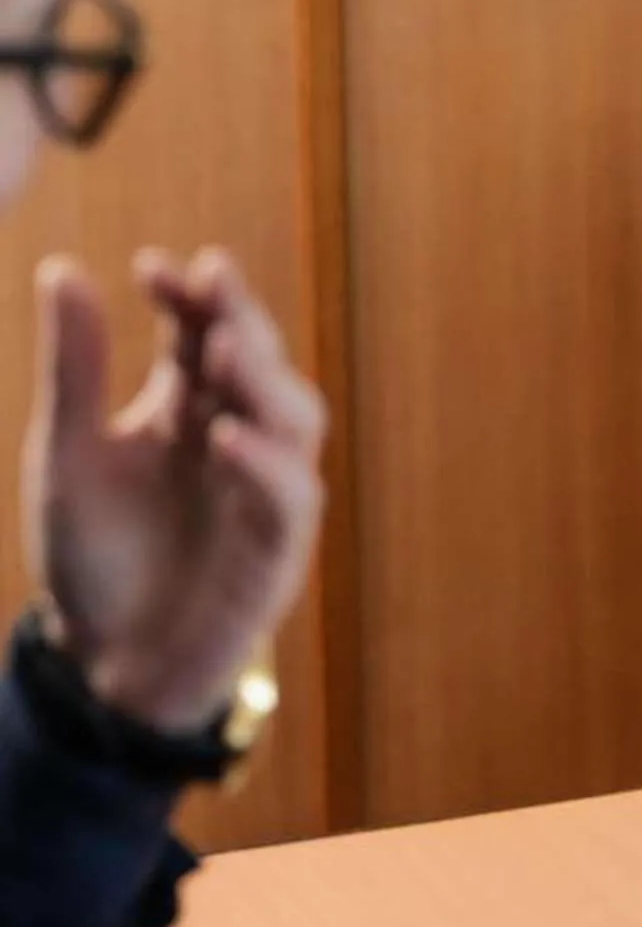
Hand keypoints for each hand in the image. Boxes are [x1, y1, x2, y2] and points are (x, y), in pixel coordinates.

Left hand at [20, 251, 326, 732]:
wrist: (106, 660)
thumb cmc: (92, 555)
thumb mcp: (67, 454)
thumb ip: (74, 367)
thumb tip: (62, 266)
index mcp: (186, 409)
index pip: (201, 336)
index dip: (190, 299)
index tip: (158, 267)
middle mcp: (236, 439)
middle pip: (259, 365)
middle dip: (243, 322)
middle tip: (215, 287)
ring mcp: (262, 492)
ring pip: (294, 420)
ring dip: (266, 382)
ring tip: (227, 347)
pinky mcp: (277, 549)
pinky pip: (289, 496)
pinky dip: (265, 464)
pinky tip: (227, 437)